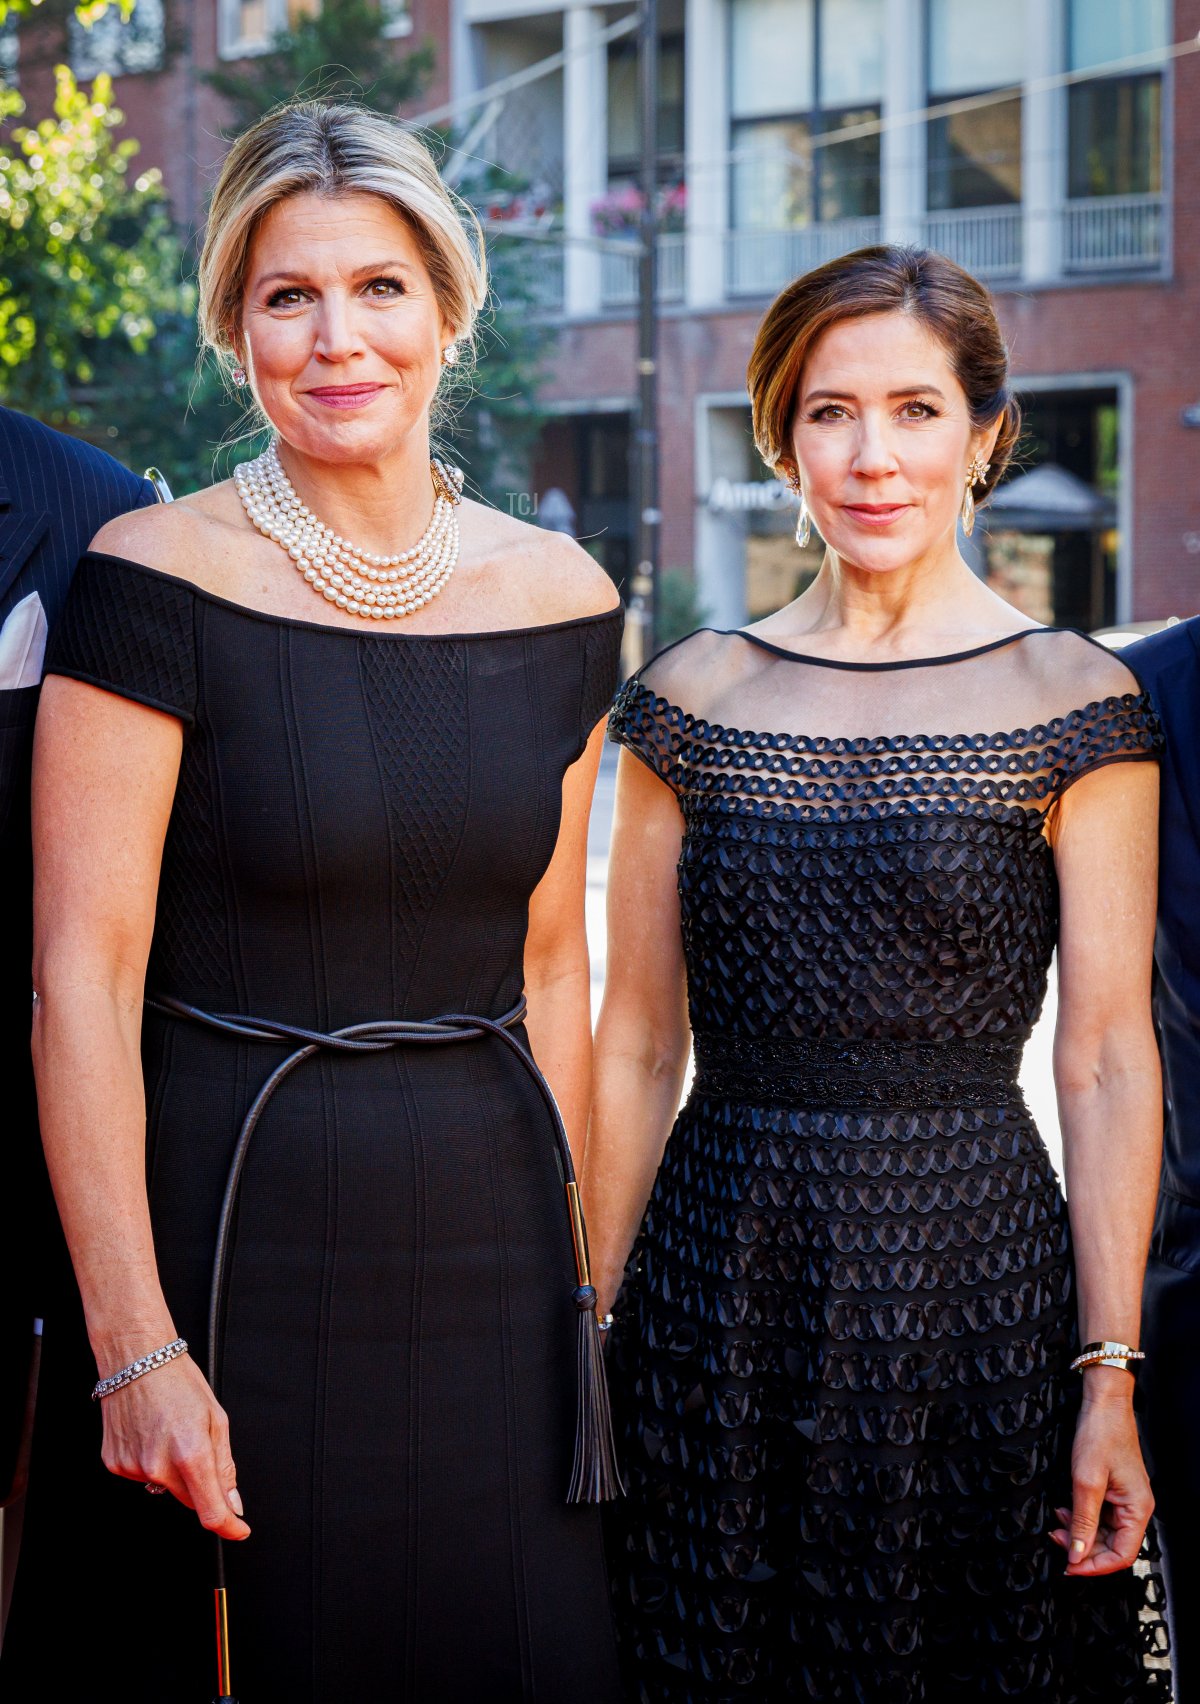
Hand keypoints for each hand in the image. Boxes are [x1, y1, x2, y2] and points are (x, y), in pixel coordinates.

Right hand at [99, 1354, 250, 1539]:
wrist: (136, 1360)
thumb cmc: (178, 1381)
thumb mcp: (215, 1418)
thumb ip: (224, 1466)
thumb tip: (232, 1502)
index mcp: (191, 1453)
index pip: (210, 1511)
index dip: (228, 1526)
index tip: (238, 1529)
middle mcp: (159, 1466)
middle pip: (191, 1501)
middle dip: (203, 1486)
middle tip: (199, 1449)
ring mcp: (133, 1468)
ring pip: (166, 1488)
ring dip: (175, 1472)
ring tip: (171, 1433)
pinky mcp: (115, 1465)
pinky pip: (143, 1476)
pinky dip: (152, 1463)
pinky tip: (151, 1435)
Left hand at [1049, 1386, 1151, 1575]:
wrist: (1103, 1403)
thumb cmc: (1101, 1434)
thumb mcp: (1086, 1481)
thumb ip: (1082, 1521)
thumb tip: (1077, 1554)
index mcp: (1137, 1510)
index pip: (1121, 1556)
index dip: (1095, 1566)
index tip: (1069, 1566)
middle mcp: (1135, 1508)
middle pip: (1112, 1546)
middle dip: (1083, 1548)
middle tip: (1055, 1540)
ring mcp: (1124, 1499)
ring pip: (1103, 1532)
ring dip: (1078, 1532)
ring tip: (1055, 1525)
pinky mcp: (1113, 1490)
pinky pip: (1098, 1515)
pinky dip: (1080, 1517)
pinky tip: (1063, 1511)